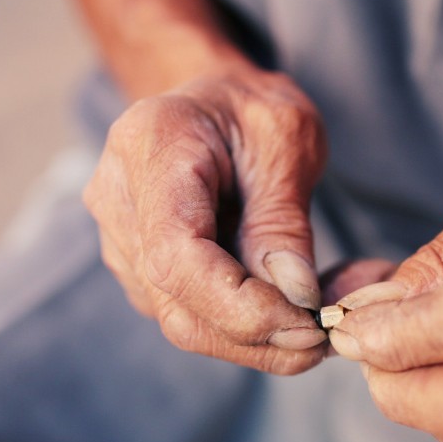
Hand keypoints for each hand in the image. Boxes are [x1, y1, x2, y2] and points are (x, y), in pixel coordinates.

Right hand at [83, 69, 329, 373]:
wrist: (215, 103)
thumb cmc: (252, 110)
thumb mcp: (288, 141)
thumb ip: (284, 220)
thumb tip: (295, 298)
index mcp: (151, 147)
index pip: (176, 255)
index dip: (238, 304)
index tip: (306, 320)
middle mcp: (118, 198)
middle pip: (176, 303)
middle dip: (256, 334)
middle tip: (324, 336)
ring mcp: (120, 239)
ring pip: (183, 321)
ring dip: (256, 338)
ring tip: (317, 319)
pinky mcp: (138, 269)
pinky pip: (189, 315)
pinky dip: (244, 327)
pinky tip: (288, 310)